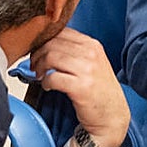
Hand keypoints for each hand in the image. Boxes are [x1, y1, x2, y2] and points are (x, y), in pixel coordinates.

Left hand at [28, 27, 129, 146]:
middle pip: (52, 43)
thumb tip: (46, 44)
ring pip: (51, 57)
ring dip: (39, 68)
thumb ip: (74, 51)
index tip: (38, 51)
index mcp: (92, 44)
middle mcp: (91, 53)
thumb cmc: (100, 90)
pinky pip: (52, 78)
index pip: (61, 31)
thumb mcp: (92, 62)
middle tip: (34, 65)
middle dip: (37, 54)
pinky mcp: (81, 87)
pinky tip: (47, 86)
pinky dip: (44, 82)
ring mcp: (87, 70)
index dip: (44, 40)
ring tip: (39, 76)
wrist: (112, 115)